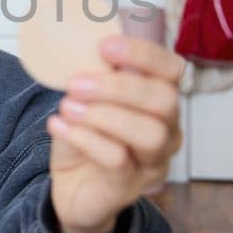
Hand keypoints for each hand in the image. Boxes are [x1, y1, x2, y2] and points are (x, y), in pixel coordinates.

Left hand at [46, 36, 184, 232]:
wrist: (72, 188)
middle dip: (120, 87)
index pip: (172, 69)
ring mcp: (152, 162)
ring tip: (68, 107)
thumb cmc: (86, 137)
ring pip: (150, 134)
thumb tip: (75, 44)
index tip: (105, 46)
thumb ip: (90, 74)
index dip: (144, 54)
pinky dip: (86, 138)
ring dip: (104, 115)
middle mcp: (167, 130)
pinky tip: (59, 126)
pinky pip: (118, 161)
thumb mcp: (85, 100)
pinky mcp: (130, 187)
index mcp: (159, 99)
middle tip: (76, 82)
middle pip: (166, 101)